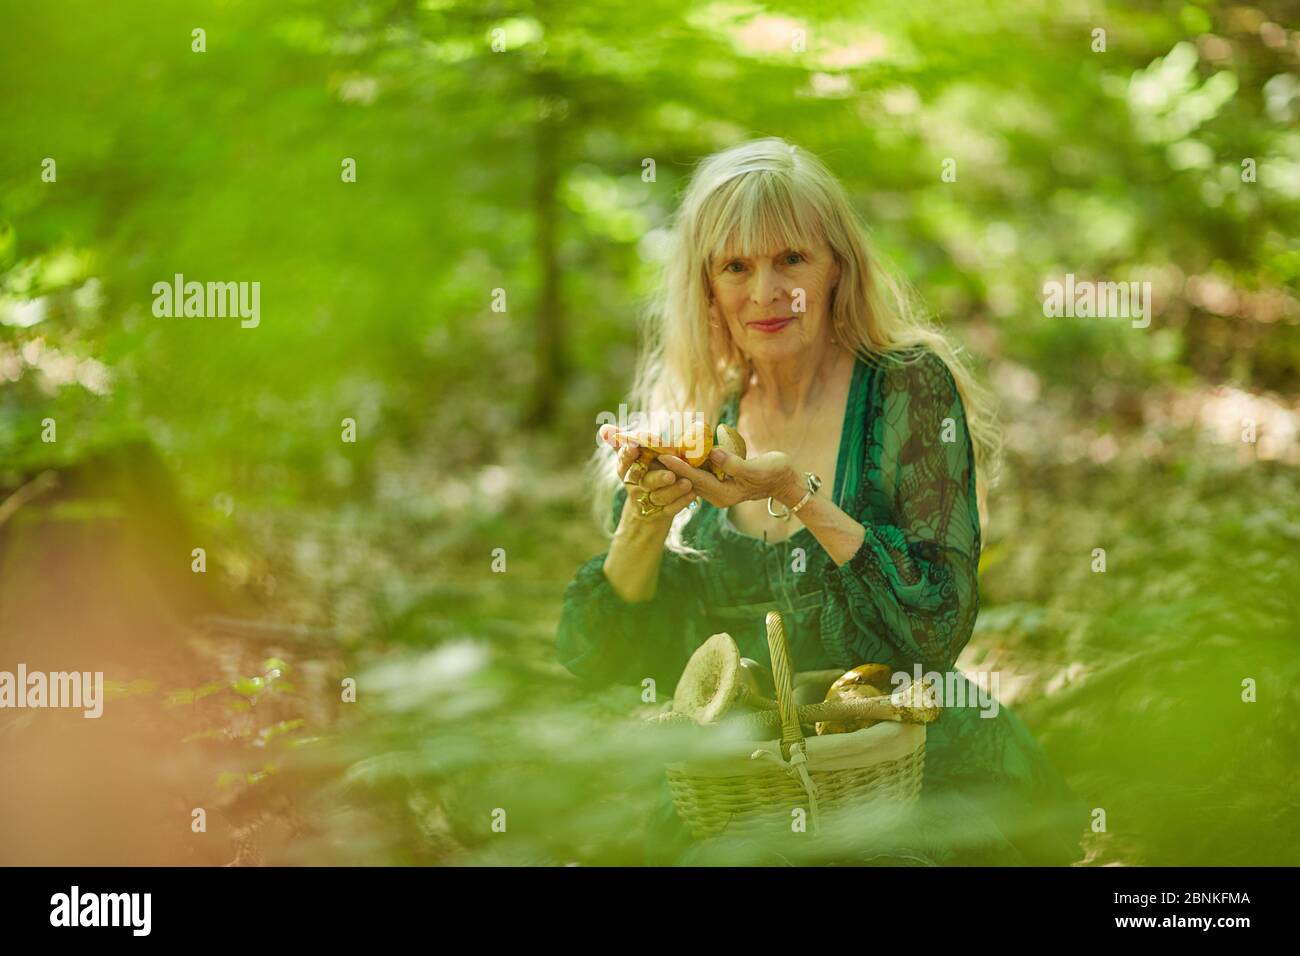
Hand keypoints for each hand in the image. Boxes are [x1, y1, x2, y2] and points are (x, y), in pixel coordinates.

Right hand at [598, 424, 695, 526]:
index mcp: (626, 471)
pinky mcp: (662, 513)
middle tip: (670, 474)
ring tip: (687, 483)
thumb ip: (620, 441)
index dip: (628, 455)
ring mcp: (649, 501)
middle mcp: (637, 486)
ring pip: (660, 497)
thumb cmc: (641, 471)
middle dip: (657, 478)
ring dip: (673, 491)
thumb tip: (603, 429)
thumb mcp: (631, 457)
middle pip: (645, 482)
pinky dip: (682, 502)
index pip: (624, 463)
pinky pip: (672, 509)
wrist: (646, 507)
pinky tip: (693, 494)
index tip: (635, 445)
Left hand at [658, 446, 799, 509]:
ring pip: (691, 476)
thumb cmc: (775, 473)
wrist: (786, 480)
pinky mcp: (719, 481)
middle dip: (670, 467)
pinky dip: (688, 462)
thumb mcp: (757, 468)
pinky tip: (676, 450)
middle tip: (651, 452)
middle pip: (687, 480)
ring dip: (676, 464)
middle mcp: (716, 494)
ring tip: (656, 450)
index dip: (679, 466)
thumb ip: (734, 464)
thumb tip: (713, 454)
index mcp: (724, 494)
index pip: (695, 479)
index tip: (662, 455)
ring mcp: (717, 489)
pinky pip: (698, 472)